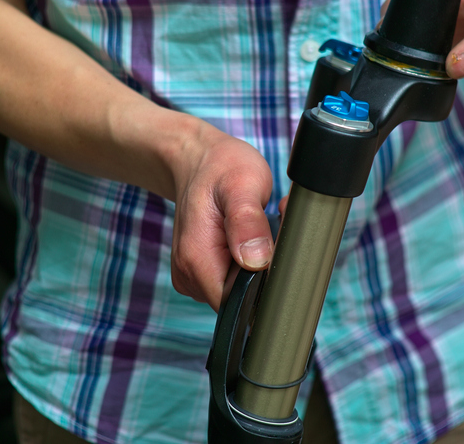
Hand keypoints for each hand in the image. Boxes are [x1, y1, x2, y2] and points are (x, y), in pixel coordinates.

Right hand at [169, 122, 273, 311]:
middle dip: (264, 270)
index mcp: (196, 260)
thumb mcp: (240, 184)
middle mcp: (189, 276)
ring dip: (257, 264)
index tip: (274, 247)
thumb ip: (247, 222)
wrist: (197, 159)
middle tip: (270, 228)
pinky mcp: (202, 272)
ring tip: (257, 228)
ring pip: (240, 289)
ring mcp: (193, 276)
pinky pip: (233, 280)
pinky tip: (249, 236)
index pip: (239, 302)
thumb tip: (256, 260)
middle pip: (241, 298)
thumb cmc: (219, 167)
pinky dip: (247, 261)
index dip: (265, 283)